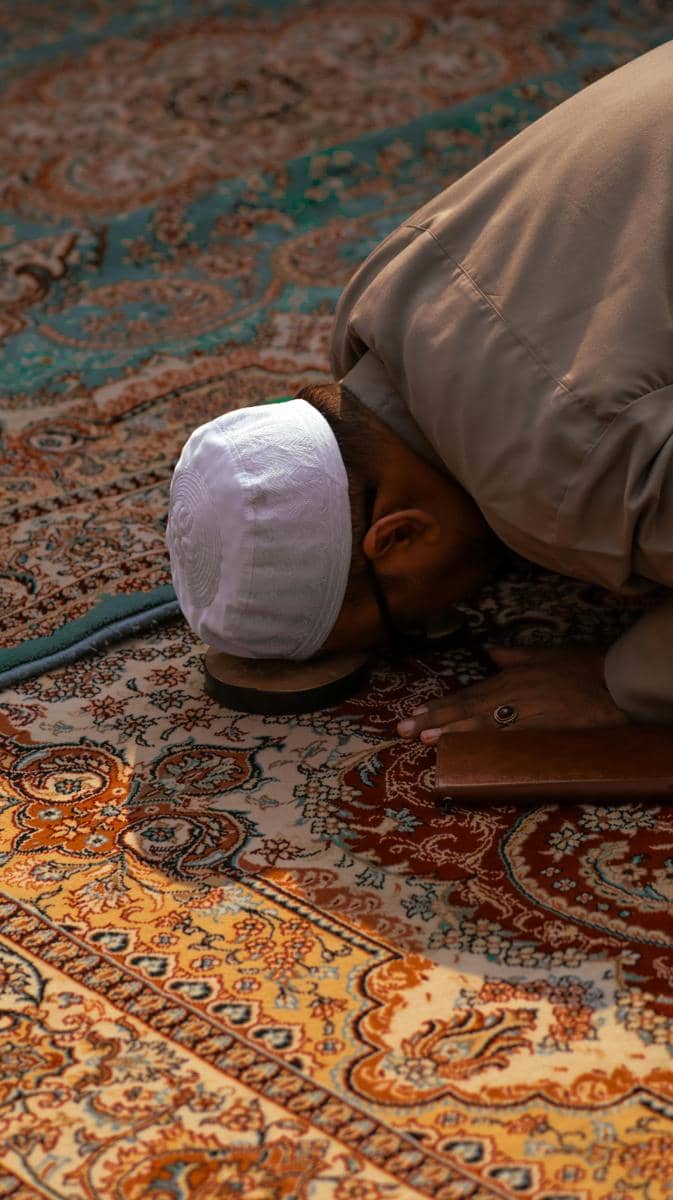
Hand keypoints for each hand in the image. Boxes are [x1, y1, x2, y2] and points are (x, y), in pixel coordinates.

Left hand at [396, 644, 630, 742]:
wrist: (617, 683)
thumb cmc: (583, 667)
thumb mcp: (543, 654)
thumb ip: (512, 654)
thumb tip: (488, 650)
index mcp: (511, 678)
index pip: (468, 694)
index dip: (440, 706)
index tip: (414, 715)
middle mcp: (514, 696)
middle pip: (469, 710)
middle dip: (436, 721)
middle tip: (405, 731)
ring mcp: (529, 716)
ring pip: (484, 727)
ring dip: (455, 734)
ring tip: (427, 740)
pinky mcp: (545, 734)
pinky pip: (511, 743)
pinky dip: (489, 749)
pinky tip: (472, 756)